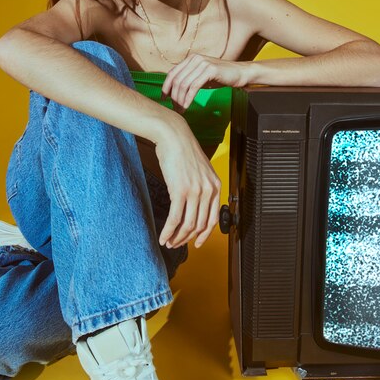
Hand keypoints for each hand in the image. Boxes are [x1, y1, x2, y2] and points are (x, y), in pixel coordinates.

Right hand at [154, 117, 220, 248]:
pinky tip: (163, 236)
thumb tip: (194, 205)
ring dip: (177, 237)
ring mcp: (195, 191)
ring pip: (188, 224)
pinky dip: (169, 231)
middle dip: (187, 238)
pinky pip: (175, 218)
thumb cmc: (183, 150)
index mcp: (215, 186)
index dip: (205, 234)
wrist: (173, 135)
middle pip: (199, 224)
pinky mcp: (180, 190)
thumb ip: (202, 187)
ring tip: (169, 242)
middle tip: (177, 244)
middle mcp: (208, 190)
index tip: (197, 242)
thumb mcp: (200, 170)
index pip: (213, 218)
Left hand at [161, 53, 250, 111]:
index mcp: (190, 59)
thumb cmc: (220, 76)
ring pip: (184, 84)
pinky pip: (194, 87)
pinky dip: (188, 98)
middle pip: (177, 80)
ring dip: (180, 100)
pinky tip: (187, 106)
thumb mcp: (201, 75)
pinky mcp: (210, 70)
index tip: (163, 98)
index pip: (172, 73)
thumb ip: (189, 79)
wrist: (239, 73)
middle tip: (174, 108)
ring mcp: (202, 63)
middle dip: (173, 96)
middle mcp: (194, 59)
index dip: (165, 86)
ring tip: (180, 110)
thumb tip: (174, 91)